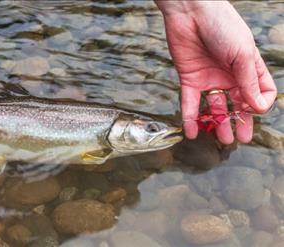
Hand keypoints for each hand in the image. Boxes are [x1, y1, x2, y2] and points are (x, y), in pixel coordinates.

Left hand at [156, 1, 276, 143]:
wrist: (191, 12)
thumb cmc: (222, 26)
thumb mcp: (242, 54)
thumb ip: (249, 82)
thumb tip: (258, 108)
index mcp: (249, 68)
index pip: (261, 92)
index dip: (259, 104)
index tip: (253, 109)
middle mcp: (230, 75)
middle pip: (238, 104)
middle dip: (240, 122)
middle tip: (239, 139)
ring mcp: (210, 78)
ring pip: (216, 107)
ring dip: (218, 123)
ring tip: (221, 139)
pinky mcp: (189, 79)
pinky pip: (190, 102)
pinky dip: (191, 118)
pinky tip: (192, 132)